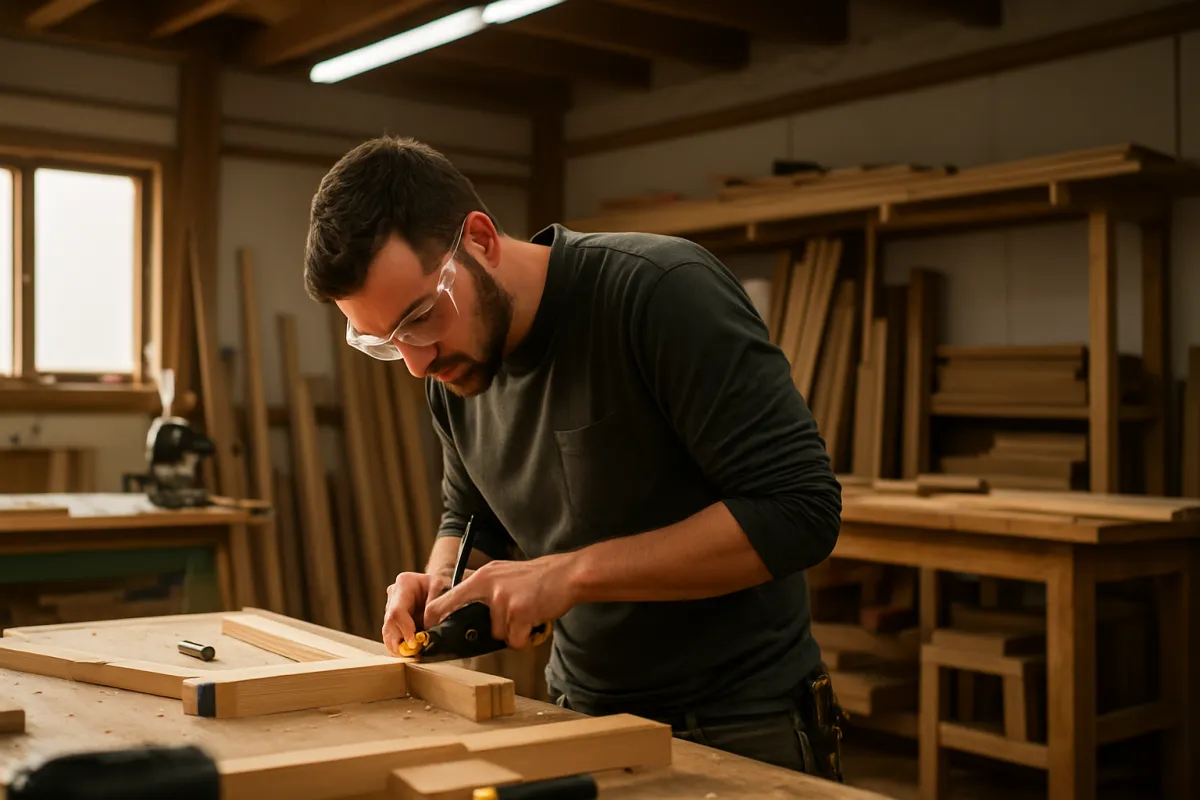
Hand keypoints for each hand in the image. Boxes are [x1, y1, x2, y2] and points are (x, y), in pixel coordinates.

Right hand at [381, 570, 451, 655]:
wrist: (439, 585)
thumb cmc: (441, 585)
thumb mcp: (443, 590)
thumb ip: (435, 606)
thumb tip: (427, 626)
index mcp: (404, 583)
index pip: (397, 611)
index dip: (404, 629)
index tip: (413, 642)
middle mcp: (393, 594)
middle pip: (389, 623)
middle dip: (400, 639)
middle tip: (413, 651)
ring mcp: (390, 605)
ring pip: (387, 630)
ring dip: (397, 645)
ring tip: (409, 654)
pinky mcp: (392, 616)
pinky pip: (389, 633)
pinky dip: (396, 644)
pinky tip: (404, 652)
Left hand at [422, 553, 579, 648]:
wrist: (566, 575)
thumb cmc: (536, 579)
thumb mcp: (502, 574)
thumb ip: (483, 590)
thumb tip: (462, 612)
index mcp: (481, 577)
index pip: (444, 601)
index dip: (435, 620)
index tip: (433, 632)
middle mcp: (488, 586)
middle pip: (474, 626)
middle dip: (490, 629)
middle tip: (509, 619)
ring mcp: (504, 600)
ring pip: (497, 634)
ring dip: (512, 631)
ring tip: (526, 614)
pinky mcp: (520, 613)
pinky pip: (515, 641)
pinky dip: (525, 638)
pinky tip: (534, 622)